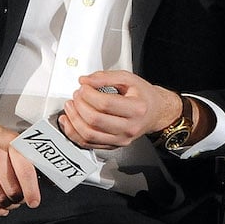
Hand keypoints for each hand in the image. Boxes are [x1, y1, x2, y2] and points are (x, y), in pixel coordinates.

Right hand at [0, 104, 40, 216]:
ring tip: (11, 203)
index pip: (24, 171)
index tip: (34, 201)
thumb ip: (25, 156)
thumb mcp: (11, 139)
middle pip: (12, 188)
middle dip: (19, 199)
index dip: (31, 190)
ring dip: (7, 204)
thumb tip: (42, 178)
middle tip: (22, 200)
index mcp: (11, 143)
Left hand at [59, 70, 181, 149]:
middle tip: (76, 95)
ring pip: (89, 135)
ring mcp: (121, 139)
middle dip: (79, 105)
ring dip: (73, 120)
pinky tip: (69, 122)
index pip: (106, 104)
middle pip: (95, 120)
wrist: (155, 112)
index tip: (83, 86)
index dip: (89, 94)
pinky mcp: (113, 146)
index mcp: (137, 108)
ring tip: (70, 107)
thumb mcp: (129, 79)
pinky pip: (88, 144)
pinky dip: (74, 133)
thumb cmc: (143, 96)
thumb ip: (106, 77)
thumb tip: (85, 81)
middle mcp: (130, 127)